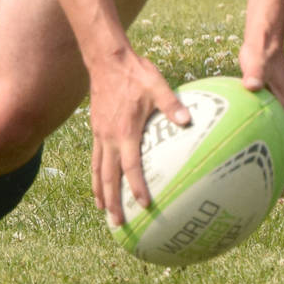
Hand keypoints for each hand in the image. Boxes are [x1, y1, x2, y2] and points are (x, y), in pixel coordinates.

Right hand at [87, 48, 189, 225]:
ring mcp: (99, 134)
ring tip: (104, 211)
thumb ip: (172, 104)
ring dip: (101, 192)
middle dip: (112, 201)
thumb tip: (188, 120)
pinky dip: (96, 175)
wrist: (106, 59)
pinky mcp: (96, 129)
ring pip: (97, 170)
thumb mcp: (157, 85)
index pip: (130, 166)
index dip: (136, 186)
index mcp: (125, 131)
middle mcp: (109, 137)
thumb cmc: (134, 72)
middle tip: (118, 224)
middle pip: (108, 176)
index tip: (144, 205)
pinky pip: (94, 158)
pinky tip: (100, 183)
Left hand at [239, 44, 283, 189]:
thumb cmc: (260, 51)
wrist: (264, 39)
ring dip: (272, 162)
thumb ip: (255, 72)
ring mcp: (279, 112)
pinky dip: (257, 145)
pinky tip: (236, 154)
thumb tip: (251, 84)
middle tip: (269, 195)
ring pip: (279, 143)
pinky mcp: (268, 108)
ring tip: (255, 183)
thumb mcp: (256, 61)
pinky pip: (265, 132)